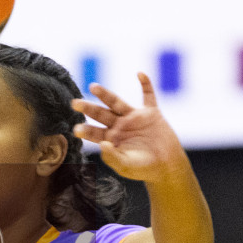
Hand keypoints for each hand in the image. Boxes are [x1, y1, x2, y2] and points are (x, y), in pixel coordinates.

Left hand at [70, 74, 189, 184]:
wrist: (167, 165)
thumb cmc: (144, 168)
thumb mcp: (126, 165)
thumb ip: (113, 157)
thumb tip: (102, 144)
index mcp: (111, 139)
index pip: (94, 133)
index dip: (86, 130)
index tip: (76, 129)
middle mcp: (120, 125)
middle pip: (101, 114)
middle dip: (88, 108)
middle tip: (75, 103)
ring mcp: (134, 117)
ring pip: (117, 102)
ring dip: (105, 94)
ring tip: (93, 87)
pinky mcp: (151, 113)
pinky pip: (148, 95)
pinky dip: (146, 84)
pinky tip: (140, 74)